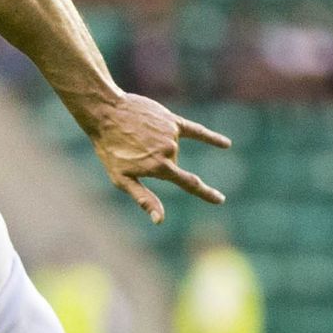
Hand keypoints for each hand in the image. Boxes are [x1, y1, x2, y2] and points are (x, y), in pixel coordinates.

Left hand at [91, 93, 231, 223]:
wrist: (105, 112)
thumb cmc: (110, 149)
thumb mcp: (121, 179)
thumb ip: (144, 199)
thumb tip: (160, 220)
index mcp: (160, 168)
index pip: (190, 184)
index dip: (207, 193)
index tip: (220, 199)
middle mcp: (170, 150)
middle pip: (173, 164)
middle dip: (156, 162)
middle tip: (133, 151)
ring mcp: (172, 134)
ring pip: (173, 148)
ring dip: (158, 146)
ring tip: (136, 137)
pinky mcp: (171, 120)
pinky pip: (195, 130)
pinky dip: (210, 138)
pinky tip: (226, 144)